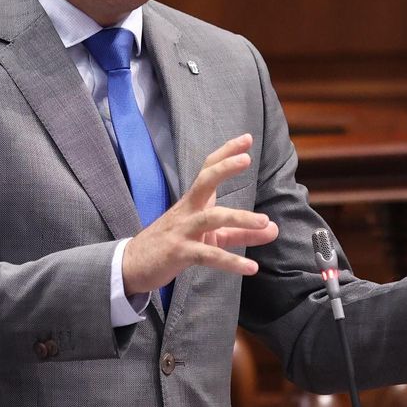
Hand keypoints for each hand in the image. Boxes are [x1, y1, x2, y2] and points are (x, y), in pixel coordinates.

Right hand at [122, 134, 279, 294]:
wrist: (133, 264)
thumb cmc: (174, 244)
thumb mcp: (210, 237)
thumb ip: (241, 232)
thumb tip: (273, 228)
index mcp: (194, 202)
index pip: (208, 169)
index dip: (226, 152)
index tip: (247, 138)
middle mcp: (188, 211)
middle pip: (205, 181)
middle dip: (225, 168)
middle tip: (247, 159)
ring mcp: (183, 230)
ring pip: (212, 218)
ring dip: (240, 218)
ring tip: (265, 221)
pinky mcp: (180, 253)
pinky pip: (209, 255)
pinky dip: (231, 262)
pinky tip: (252, 267)